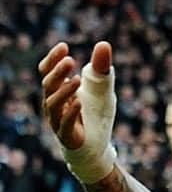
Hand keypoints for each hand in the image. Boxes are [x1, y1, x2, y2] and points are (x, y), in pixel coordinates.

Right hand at [38, 40, 117, 183]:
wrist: (96, 147)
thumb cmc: (95, 114)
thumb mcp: (102, 89)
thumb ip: (101, 68)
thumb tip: (104, 44)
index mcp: (58, 90)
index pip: (47, 71)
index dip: (53, 59)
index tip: (64, 46)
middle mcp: (54, 104)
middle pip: (48, 84)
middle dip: (58, 72)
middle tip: (70, 60)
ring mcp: (58, 121)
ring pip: (53, 104)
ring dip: (64, 91)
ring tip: (77, 80)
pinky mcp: (67, 136)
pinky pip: (65, 124)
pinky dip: (71, 113)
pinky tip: (79, 103)